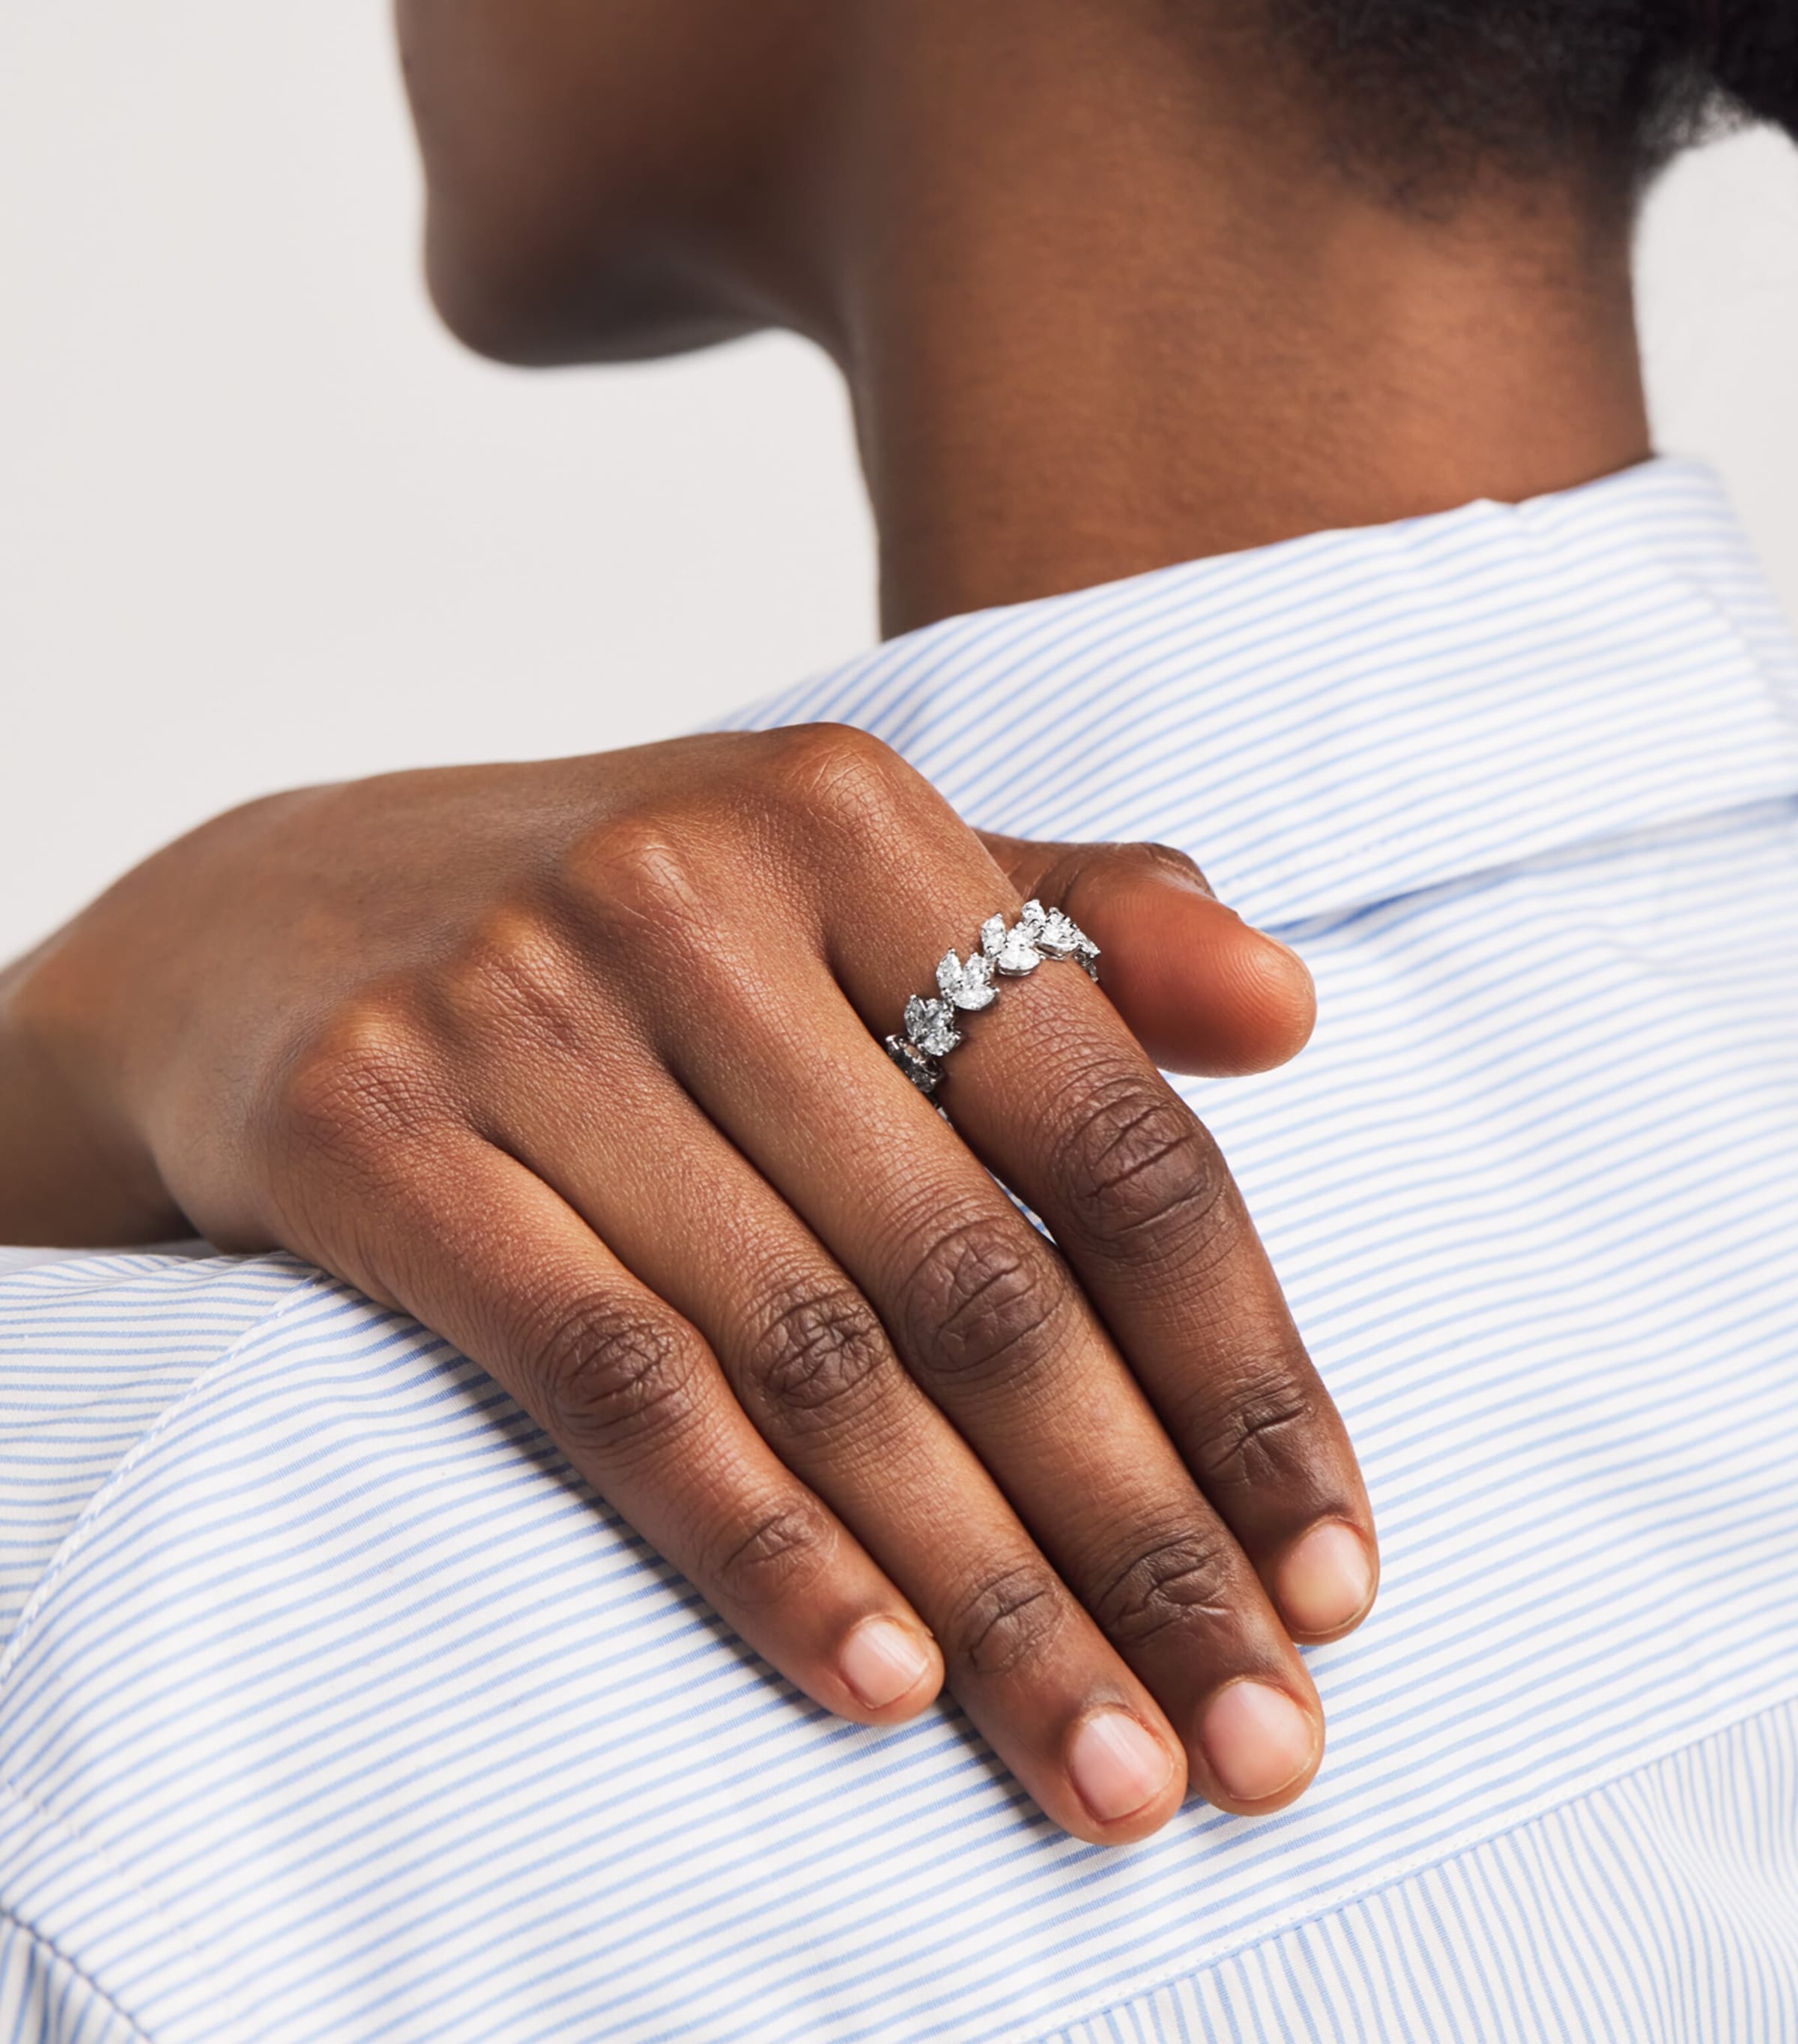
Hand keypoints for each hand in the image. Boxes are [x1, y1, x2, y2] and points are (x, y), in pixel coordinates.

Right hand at [2, 724, 1375, 1842]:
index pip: (1107, 1130)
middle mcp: (687, 897)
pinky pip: (608, 1380)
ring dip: (985, 1594)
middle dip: (1139, 1533)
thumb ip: (1072, 920)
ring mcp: (518, 1012)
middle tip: (1257, 1732)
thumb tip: (1289, 1013)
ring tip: (1108, 1763)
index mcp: (846, 819)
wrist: (264, 922)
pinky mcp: (375, 1133)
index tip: (1329, 1561)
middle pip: (977, 1277)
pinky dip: (756, 1542)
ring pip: (810, 1358)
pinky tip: (882, 1680)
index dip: (1238, 1363)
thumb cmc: (615, 929)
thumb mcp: (840, 877)